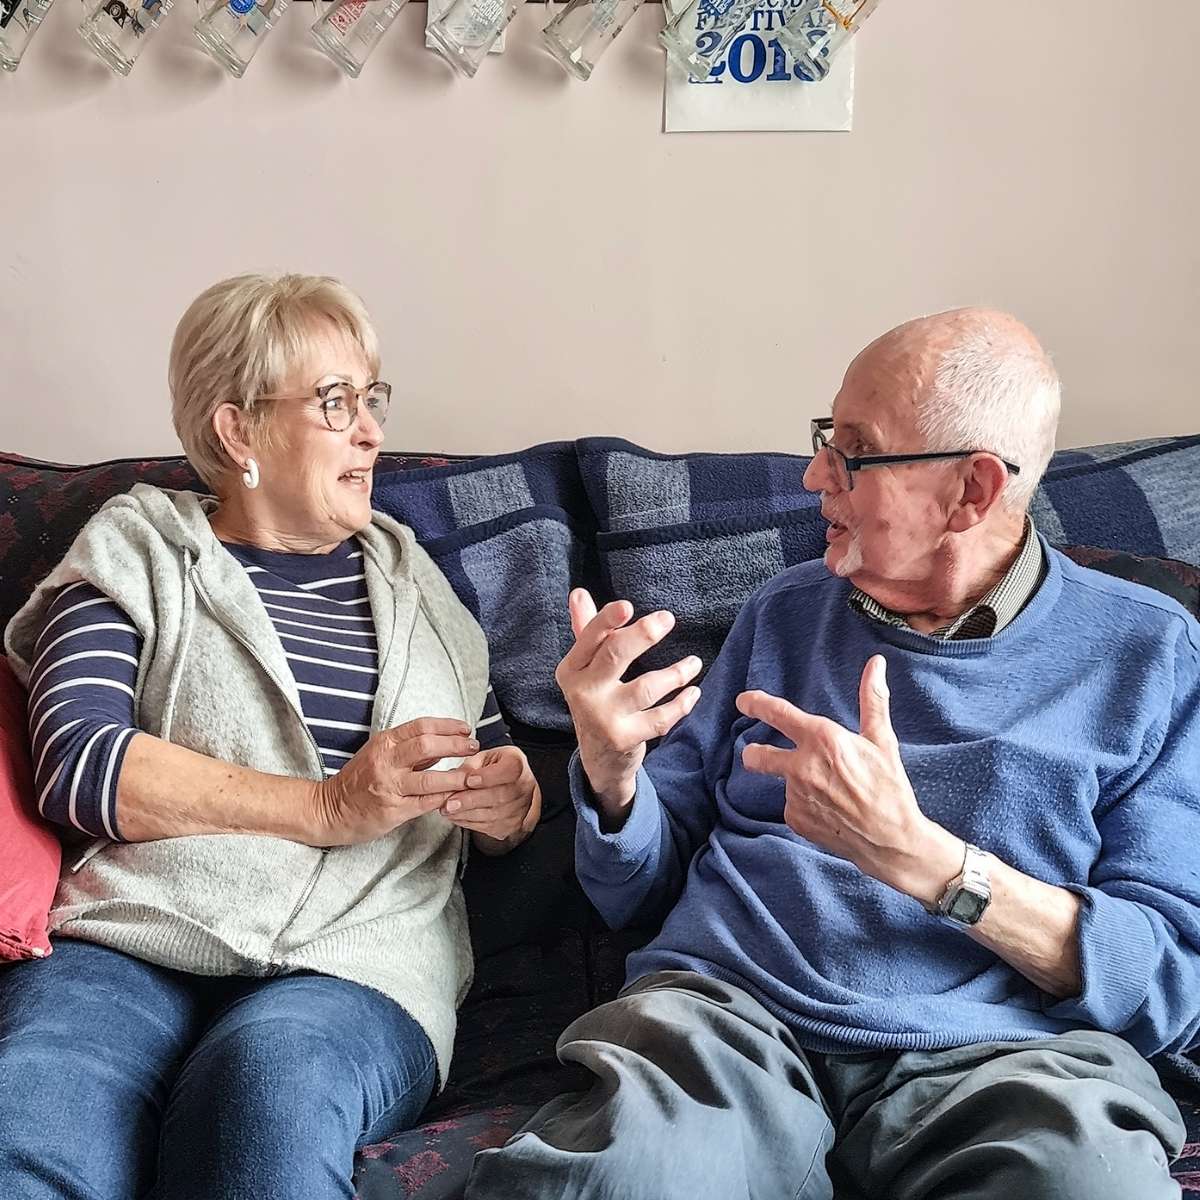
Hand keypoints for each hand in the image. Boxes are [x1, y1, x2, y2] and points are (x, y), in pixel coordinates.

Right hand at [312, 718, 480, 845]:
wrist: (329, 810)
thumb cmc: (357, 781)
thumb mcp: (379, 755)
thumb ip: (409, 750)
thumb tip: (442, 745)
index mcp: (384, 743)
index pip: (421, 726)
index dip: (448, 726)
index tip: (466, 729)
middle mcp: (386, 762)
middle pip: (427, 745)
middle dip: (456, 746)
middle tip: (474, 748)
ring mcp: (389, 787)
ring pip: (431, 778)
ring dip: (456, 777)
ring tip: (472, 776)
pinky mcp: (392, 811)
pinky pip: (426, 803)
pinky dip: (444, 798)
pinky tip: (457, 795)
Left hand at [441, 744, 540, 852]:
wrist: (511, 786)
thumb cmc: (494, 768)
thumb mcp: (481, 758)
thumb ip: (468, 767)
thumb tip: (452, 780)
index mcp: (517, 764)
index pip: (509, 771)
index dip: (488, 777)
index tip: (469, 780)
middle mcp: (524, 787)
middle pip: (499, 796)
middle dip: (471, 800)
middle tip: (450, 802)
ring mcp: (519, 808)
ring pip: (492, 815)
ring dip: (466, 814)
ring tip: (448, 809)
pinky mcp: (511, 825)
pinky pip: (488, 826)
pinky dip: (468, 822)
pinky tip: (456, 816)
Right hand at [554, 588, 702, 818]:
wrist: (599, 758)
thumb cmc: (597, 698)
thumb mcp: (585, 667)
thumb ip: (586, 630)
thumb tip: (579, 593)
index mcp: (572, 669)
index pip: (588, 638)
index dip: (606, 620)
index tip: (628, 606)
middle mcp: (583, 692)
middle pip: (614, 655)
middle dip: (642, 635)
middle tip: (667, 619)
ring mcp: (603, 717)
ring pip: (646, 687)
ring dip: (676, 673)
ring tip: (694, 663)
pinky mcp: (624, 738)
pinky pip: (660, 718)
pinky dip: (681, 704)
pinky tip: (693, 691)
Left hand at [737, 655, 960, 900]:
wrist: (891, 840)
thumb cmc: (889, 786)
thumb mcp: (882, 740)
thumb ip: (872, 699)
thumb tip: (875, 663)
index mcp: (823, 740)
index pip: (778, 714)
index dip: (756, 704)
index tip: (743, 700)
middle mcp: (802, 766)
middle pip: (756, 755)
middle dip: (752, 752)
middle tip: (756, 752)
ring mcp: (796, 795)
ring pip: (782, 782)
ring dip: (796, 782)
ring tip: (828, 791)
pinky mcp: (796, 819)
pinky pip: (792, 805)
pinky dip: (805, 805)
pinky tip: (828, 810)